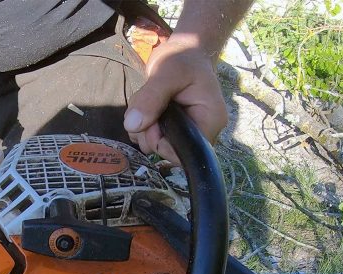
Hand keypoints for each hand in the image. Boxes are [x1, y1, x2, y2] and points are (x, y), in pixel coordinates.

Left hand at [123, 38, 227, 163]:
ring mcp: (187, 132)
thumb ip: (151, 98)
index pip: (183, 152)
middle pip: (166, 150)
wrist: (184, 51)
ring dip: (141, 125)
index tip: (150, 119)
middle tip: (145, 105)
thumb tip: (133, 125)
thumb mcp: (167, 72)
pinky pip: (151, 136)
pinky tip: (146, 104)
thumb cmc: (183, 57)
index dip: (159, 141)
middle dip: (148, 131)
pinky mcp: (173, 129)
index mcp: (210, 121)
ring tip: (147, 99)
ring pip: (154, 144)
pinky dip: (141, 123)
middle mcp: (201, 131)